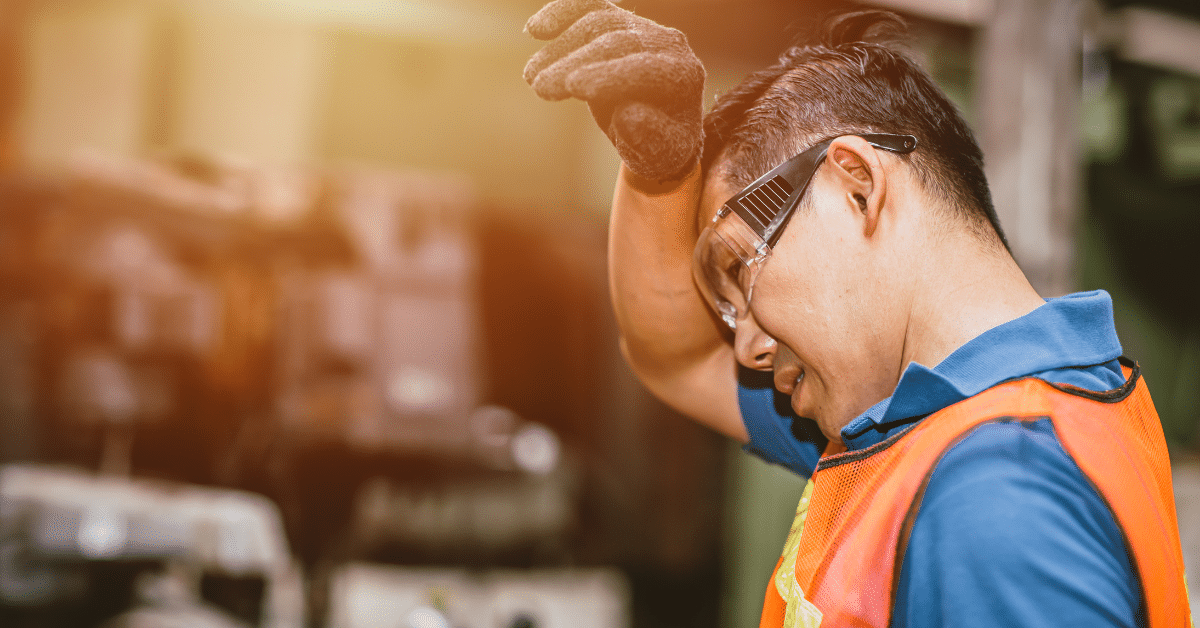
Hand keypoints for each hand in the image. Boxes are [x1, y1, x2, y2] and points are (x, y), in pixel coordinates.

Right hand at [524, 0, 704, 182]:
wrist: (658, 128)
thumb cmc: (658, 144)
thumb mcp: (658, 153)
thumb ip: (648, 137)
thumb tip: (629, 114)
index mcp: (684, 75)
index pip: (646, 68)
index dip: (610, 75)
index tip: (573, 86)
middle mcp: (669, 44)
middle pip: (617, 43)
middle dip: (575, 63)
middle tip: (540, 87)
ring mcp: (643, 28)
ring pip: (597, 23)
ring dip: (559, 48)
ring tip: (532, 77)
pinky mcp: (619, 21)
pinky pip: (589, 7)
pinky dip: (562, 12)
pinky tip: (534, 30)